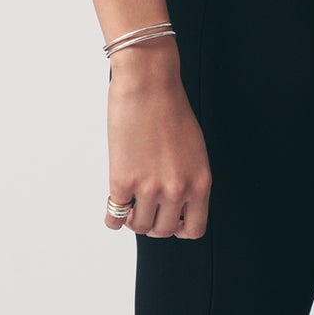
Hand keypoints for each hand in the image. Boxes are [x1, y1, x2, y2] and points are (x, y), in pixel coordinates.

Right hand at [104, 44, 209, 238]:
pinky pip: (114, 216)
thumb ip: (189, 177)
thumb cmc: (170, 108)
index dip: (179, 228)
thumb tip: (176, 201)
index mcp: (200, 182)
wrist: (148, 84)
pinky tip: (113, 206)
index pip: (194, 228)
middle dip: (153, 223)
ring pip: (139, 226)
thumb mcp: (194, 148)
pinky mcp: (122, 180)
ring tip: (129, 206)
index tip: (170, 220)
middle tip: (145, 209)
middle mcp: (177, 189)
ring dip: (132, 219)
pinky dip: (112, 217)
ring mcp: (149, 188)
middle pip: (163, 230)